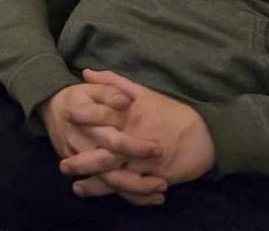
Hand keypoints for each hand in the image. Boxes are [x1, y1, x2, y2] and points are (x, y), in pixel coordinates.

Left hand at [59, 71, 215, 204]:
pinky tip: (106, 196)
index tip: (65, 116)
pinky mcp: (155, 178)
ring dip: (96, 184)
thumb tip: (85, 73)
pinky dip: (118, 194)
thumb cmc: (171, 112)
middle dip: (82, 161)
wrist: (204, 135)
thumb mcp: (143, 93)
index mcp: (131, 116)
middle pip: (104, 152)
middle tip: (63, 165)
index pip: (102, 115)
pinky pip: (134, 189)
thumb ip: (113, 83)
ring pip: (116, 176)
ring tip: (77, 187)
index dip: (83, 116)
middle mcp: (136, 140)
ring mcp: (145, 162)